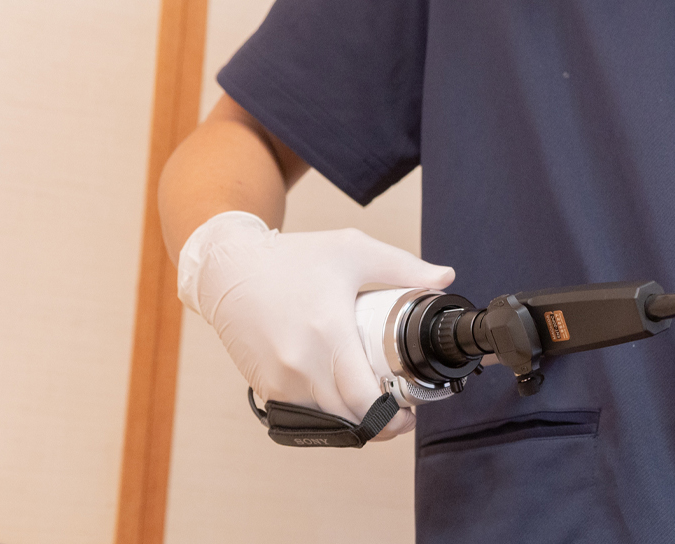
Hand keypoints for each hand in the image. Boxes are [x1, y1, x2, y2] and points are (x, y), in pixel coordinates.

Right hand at [177, 211, 453, 438]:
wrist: (229, 269)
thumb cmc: (292, 258)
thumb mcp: (354, 249)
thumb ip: (404, 266)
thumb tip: (446, 277)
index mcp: (328, 332)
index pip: (364, 397)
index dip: (392, 415)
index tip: (411, 413)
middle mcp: (300, 363)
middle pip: (347, 418)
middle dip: (378, 424)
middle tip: (401, 413)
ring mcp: (278, 379)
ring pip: (324, 422)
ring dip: (352, 423)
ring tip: (374, 407)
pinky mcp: (263, 386)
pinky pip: (301, 415)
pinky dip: (324, 415)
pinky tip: (341, 400)